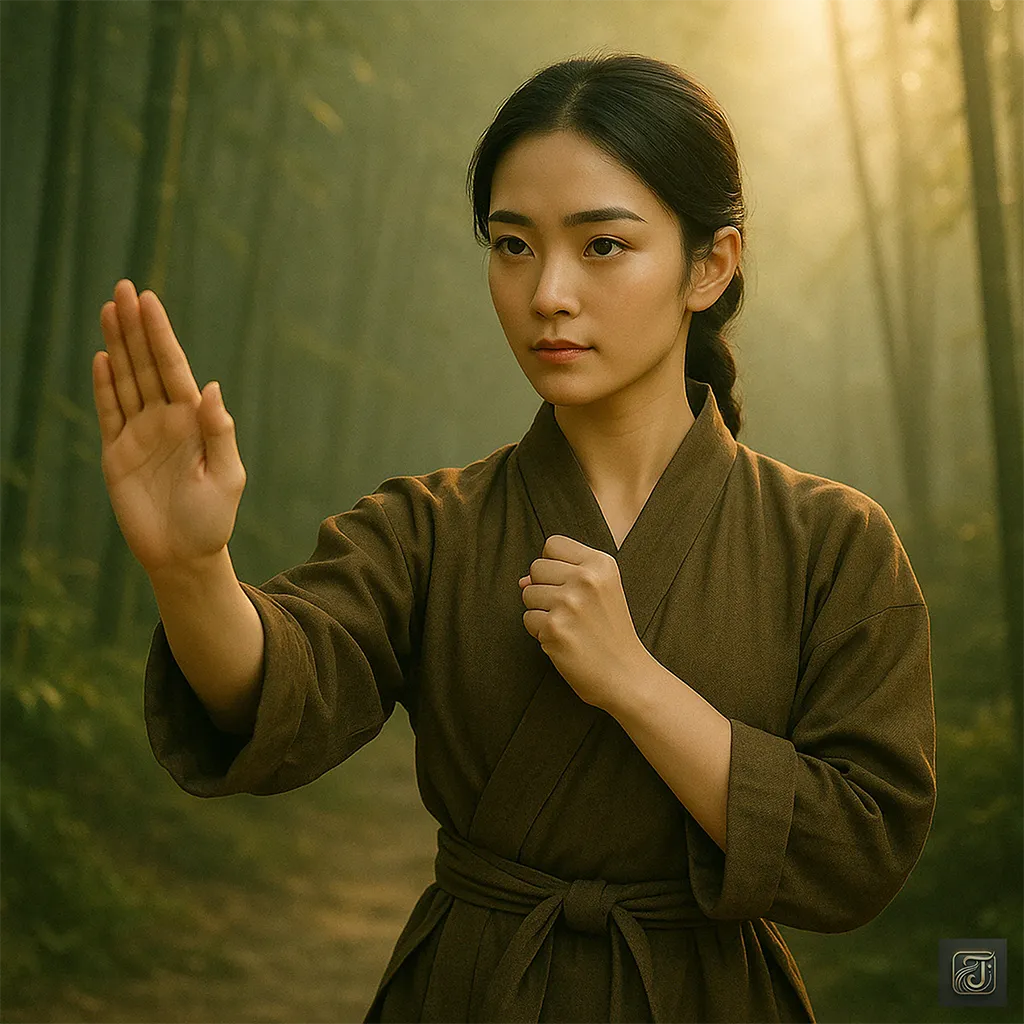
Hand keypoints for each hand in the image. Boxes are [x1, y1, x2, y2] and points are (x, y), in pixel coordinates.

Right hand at [91, 279, 245, 576]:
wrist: (184, 556)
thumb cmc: (213, 519)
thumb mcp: (227, 476)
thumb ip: (219, 432)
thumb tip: (210, 387)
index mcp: (194, 422)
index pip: (174, 368)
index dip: (160, 335)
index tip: (150, 301)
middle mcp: (165, 421)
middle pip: (146, 365)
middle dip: (135, 328)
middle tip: (124, 288)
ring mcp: (139, 435)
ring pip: (125, 380)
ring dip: (116, 346)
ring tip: (109, 309)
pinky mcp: (116, 454)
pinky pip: (108, 412)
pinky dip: (104, 386)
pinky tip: (101, 358)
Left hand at [519, 534, 648, 707]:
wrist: (626, 674)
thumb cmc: (610, 632)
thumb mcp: (602, 591)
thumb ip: (563, 575)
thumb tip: (522, 580)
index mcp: (601, 563)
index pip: (553, 544)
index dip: (553, 564)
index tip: (569, 584)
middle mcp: (586, 579)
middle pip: (537, 567)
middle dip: (544, 588)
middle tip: (570, 610)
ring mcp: (569, 603)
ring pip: (527, 593)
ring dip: (541, 611)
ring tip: (568, 625)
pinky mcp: (554, 628)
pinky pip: (528, 619)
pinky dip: (540, 632)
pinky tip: (563, 640)